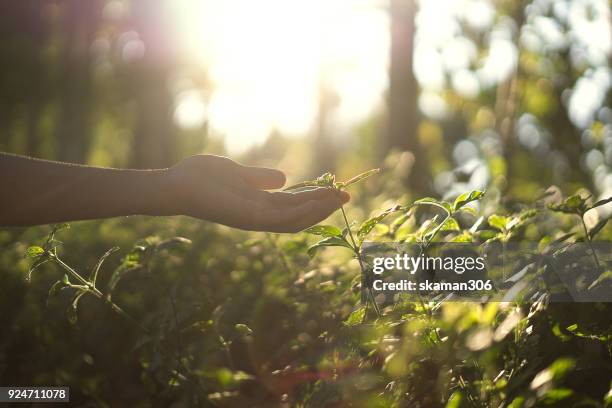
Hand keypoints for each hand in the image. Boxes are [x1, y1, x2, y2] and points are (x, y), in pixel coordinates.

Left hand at [161, 155, 349, 232]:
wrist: (177, 184)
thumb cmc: (202, 177)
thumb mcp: (238, 173)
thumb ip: (260, 178)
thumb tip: (284, 179)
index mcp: (258, 204)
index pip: (292, 205)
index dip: (314, 199)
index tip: (333, 189)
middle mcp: (259, 215)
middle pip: (298, 215)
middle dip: (323, 206)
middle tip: (346, 195)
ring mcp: (255, 219)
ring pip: (295, 220)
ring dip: (318, 210)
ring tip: (338, 197)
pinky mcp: (250, 218)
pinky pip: (282, 218)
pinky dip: (302, 211)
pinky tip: (318, 201)